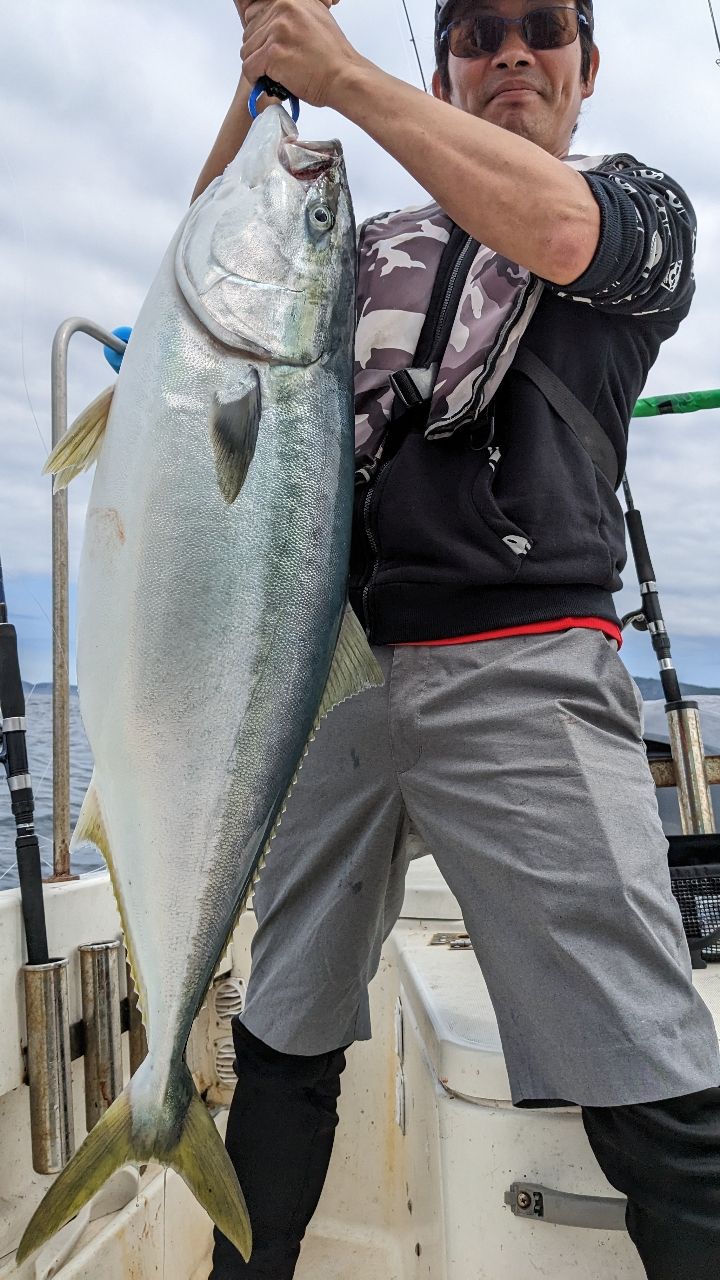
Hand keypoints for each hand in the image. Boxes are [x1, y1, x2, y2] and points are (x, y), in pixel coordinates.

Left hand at [241, 0, 358, 109]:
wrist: (344, 76)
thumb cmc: (331, 56)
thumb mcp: (314, 18)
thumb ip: (291, 15)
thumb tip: (272, 20)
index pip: (254, 12)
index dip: (260, 33)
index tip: (270, 46)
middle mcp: (282, 8)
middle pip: (248, 32)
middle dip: (259, 51)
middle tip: (276, 63)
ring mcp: (277, 30)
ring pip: (247, 50)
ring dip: (258, 66)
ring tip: (277, 73)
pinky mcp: (273, 53)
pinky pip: (249, 67)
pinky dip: (256, 79)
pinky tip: (271, 81)